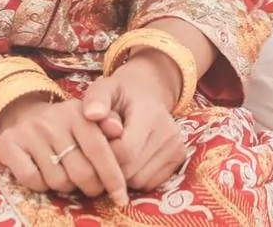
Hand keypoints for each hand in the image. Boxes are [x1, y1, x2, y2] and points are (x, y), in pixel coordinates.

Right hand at [0, 91, 129, 206]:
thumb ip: (109, 125)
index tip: (121, 198)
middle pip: (81, 172)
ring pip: (58, 180)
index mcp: (78, 113)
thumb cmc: (66, 124)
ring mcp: (30, 132)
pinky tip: (44, 175)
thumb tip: (119, 131)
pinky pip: (32, 180)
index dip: (113, 177)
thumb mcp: (89, 119)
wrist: (23, 114)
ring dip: (66, 187)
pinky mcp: (9, 145)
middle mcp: (54, 121)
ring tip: (66, 176)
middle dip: (91, 187)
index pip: (99, 150)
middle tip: (92, 187)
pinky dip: (41, 185)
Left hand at [81, 59, 189, 191]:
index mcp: (150, 113)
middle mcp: (169, 131)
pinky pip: (150, 184)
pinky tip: (131, 159)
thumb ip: (96, 99)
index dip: (105, 154)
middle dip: (112, 166)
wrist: (146, 91)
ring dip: (123, 174)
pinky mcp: (180, 158)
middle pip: (131, 170)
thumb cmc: (120, 94)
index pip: (125, 151)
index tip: (96, 145)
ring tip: (118, 153)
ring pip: (140, 181)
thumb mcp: (105, 89)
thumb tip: (92, 114)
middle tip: (104, 150)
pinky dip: (135, 177)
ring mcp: (177, 146)